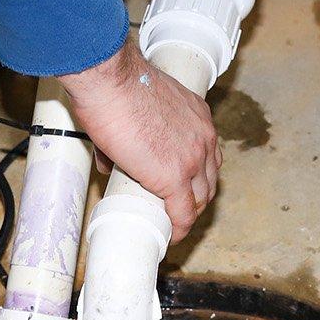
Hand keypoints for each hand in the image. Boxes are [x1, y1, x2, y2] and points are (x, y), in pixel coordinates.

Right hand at [57, 43, 221, 241]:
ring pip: (199, 199)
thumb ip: (129, 135)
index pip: (208, 154)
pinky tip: (172, 236)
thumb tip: (110, 164)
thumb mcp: (136, 106)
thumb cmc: (117, 86)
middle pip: (209, 179)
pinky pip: (182, 213)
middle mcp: (203, 138)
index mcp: (198, 118)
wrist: (112, 83)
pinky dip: (179, 228)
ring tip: (172, 224)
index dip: (197, 174)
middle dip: (196, 197)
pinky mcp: (174, 178)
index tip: (184, 185)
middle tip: (178, 208)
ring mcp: (192, 160)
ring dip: (188, 214)